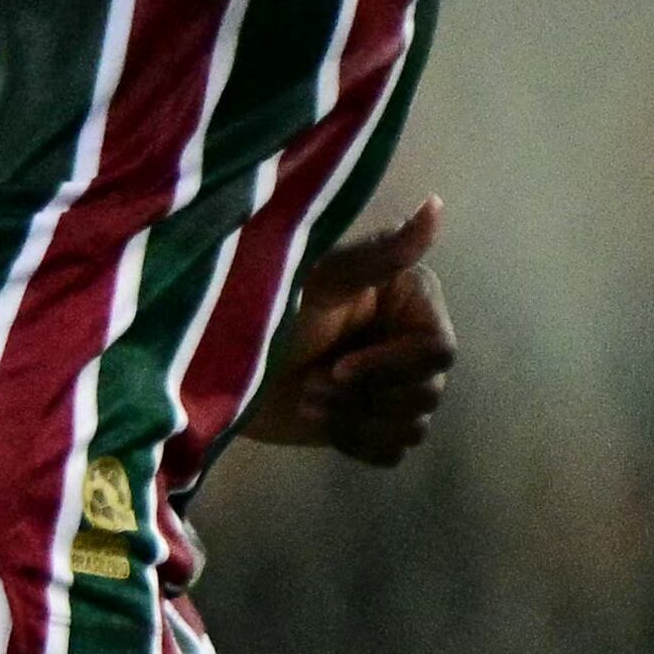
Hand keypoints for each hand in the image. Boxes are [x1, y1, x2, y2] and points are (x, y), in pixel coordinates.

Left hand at [245, 196, 456, 466]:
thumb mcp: (322, 279)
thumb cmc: (264, 308)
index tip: (339, 366)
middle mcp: (408, 343)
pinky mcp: (369, 423)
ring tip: (309, 400)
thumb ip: (382, 251)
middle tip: (311, 383)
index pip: (438, 352)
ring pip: (412, 426)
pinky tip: (322, 423)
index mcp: (410, 303)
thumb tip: (437, 203)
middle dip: (364, 397)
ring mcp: (390, 387)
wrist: (216, 368)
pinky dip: (358, 443)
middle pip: (427, 393)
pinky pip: (393, 451)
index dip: (391, 366)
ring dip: (356, 420)